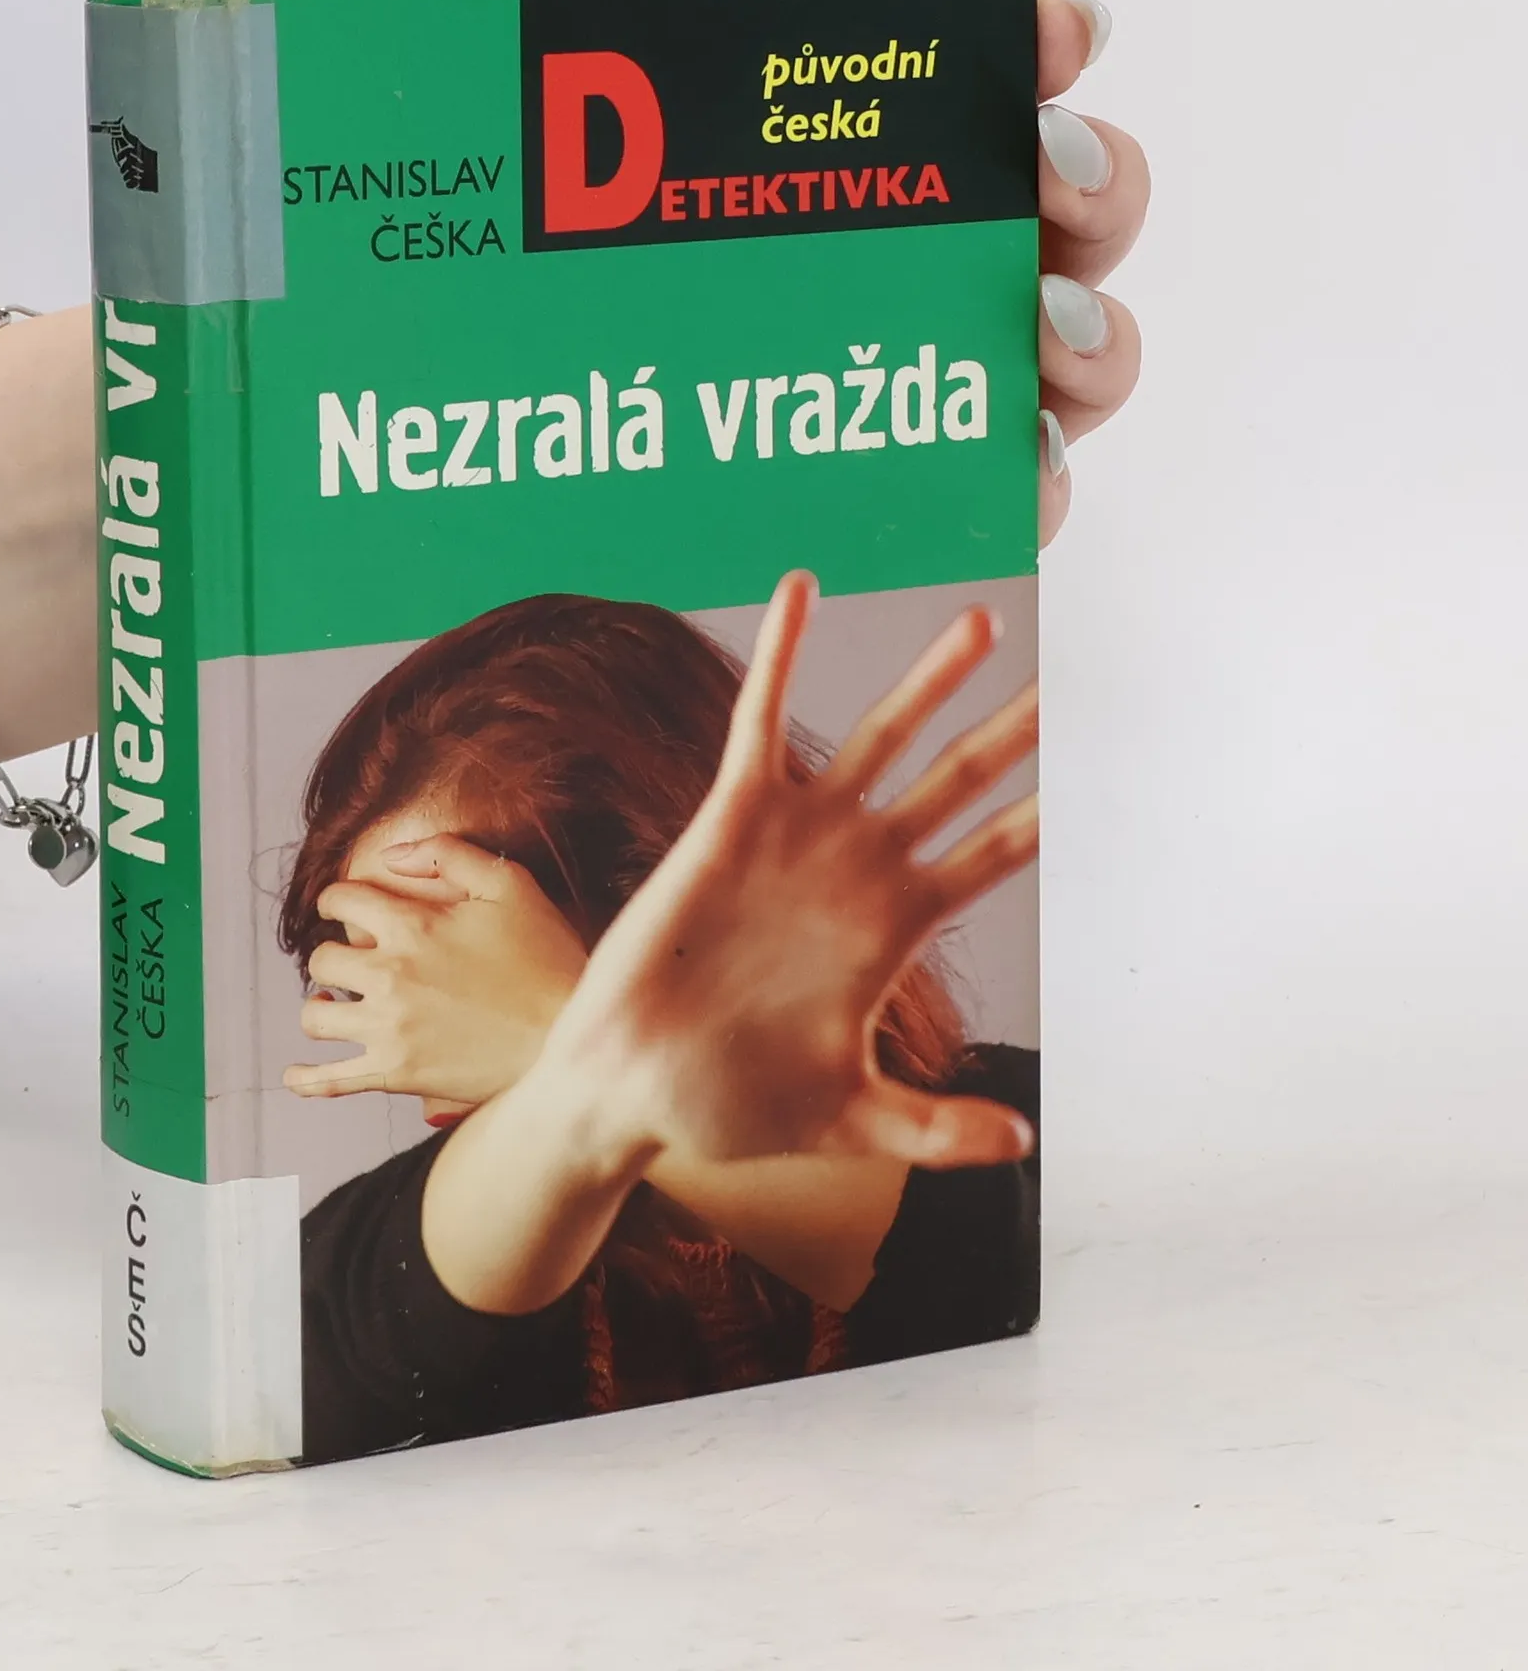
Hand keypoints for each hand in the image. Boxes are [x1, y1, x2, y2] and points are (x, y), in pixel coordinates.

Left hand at [283, 839, 587, 1106]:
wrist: (569, 1035)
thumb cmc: (547, 957)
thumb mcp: (510, 884)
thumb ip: (448, 855)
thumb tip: (392, 855)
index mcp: (411, 925)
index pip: (340, 900)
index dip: (337, 899)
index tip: (345, 908)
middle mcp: (389, 976)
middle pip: (321, 960)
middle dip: (333, 955)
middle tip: (352, 961)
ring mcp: (389, 1029)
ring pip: (315, 1018)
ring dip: (322, 1008)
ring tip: (335, 1007)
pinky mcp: (397, 1073)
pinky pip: (329, 1080)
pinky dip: (305, 1079)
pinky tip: (296, 1073)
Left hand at [530, 0, 1147, 544]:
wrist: (447, 309)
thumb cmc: (521, 178)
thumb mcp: (572, 10)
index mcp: (864, 136)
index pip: (998, 77)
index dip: (1046, 48)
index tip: (1046, 38)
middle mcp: (912, 251)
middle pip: (1074, 212)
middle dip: (1095, 184)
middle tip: (1045, 174)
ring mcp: (913, 371)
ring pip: (1072, 357)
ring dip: (1092, 334)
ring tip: (1037, 319)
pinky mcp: (887, 484)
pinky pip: (1001, 493)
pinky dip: (1031, 477)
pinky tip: (1007, 454)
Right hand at [536, 571, 1038, 1167]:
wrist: (637, 1084)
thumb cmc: (736, 1104)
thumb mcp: (853, 1120)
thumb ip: (936, 1130)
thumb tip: (1022, 1143)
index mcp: (898, 928)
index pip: (994, 856)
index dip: (1046, 815)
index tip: (1096, 770)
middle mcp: (861, 868)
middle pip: (960, 780)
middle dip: (1014, 730)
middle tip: (1069, 681)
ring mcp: (801, 835)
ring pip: (882, 738)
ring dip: (930, 681)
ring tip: (983, 626)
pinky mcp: (731, 816)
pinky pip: (761, 719)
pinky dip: (782, 654)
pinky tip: (801, 589)